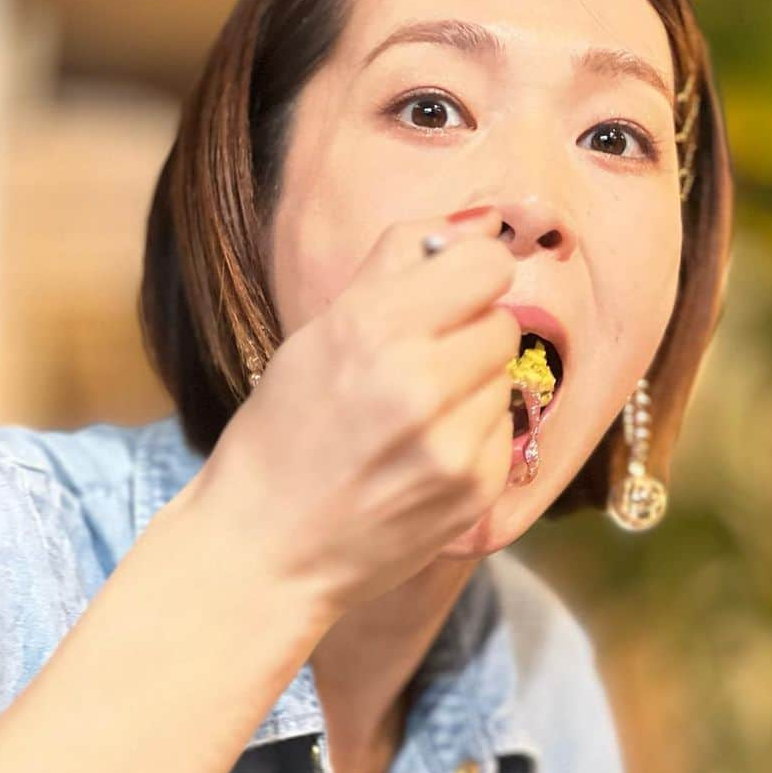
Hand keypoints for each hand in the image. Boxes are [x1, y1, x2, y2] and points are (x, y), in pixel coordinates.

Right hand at [192, 206, 519, 621]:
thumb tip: (480, 220)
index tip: (446, 297)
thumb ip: (396, 266)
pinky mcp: (475, 491)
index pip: (486, 264)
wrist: (266, 552)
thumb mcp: (317, 335)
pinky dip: (473, 440)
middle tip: (419, 368)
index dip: (468, 277)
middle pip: (503, 321)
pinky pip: (504, 434)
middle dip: (468, 336)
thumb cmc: (282, 437)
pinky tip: (423, 461)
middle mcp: (418, 381)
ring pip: (505, 379)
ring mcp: (452, 442)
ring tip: (413, 423)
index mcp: (371, 327)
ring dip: (471, 391)